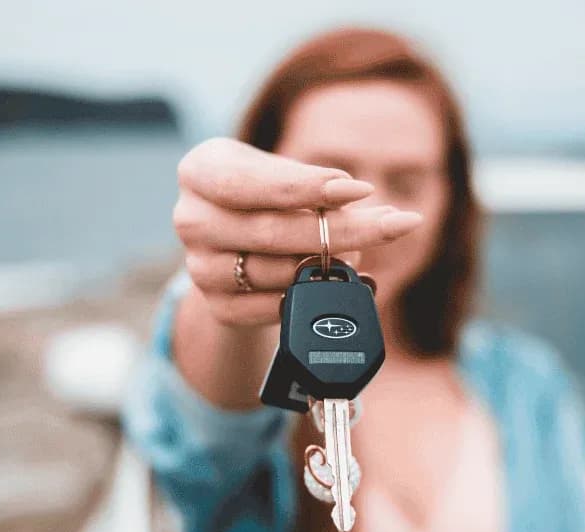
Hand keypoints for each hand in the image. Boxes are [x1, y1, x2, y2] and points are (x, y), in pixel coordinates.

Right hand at [173, 137, 422, 326]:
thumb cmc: (266, 192)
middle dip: (341, 230)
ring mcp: (199, 267)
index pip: (250, 183)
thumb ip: (312, 185)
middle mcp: (190, 219)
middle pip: (271, 231)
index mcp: (199, 171)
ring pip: (277, 272)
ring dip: (329, 266)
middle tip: (393, 225)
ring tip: (361, 252)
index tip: (362, 190)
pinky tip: (332, 284)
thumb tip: (359, 205)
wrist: (234, 240)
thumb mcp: (282, 173)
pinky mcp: (216, 305)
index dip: (307, 188)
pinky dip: (308, 296)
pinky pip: (272, 307)